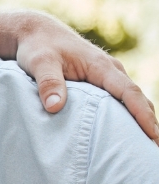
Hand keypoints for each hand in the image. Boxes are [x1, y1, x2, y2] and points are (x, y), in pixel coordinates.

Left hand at [13, 14, 157, 142]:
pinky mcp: (97, 83)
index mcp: (101, 66)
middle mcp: (110, 71)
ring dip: (139, 121)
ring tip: (144, 148)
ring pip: (129, 101)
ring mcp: (106, 77)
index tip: (151, 134)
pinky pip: (118, 101)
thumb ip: (48, 83)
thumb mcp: (40, 63)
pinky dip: (125, 117)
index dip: (141, 114)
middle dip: (148, 123)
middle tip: (152, 150)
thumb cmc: (38, 47)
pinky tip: (124, 135)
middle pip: (137, 99)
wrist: (35, 33)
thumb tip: (55, 107)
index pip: (129, 92)